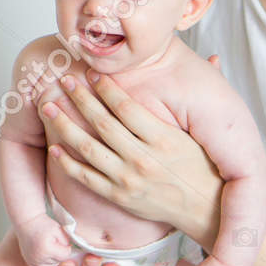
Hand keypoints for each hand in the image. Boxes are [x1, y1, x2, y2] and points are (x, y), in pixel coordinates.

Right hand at [15, 214, 73, 265]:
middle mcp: (38, 258)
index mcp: (47, 249)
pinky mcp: (29, 264)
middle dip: (58, 253)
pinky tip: (44, 253)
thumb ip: (67, 241)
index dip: (66, 247)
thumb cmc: (44, 224)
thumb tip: (70, 252)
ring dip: (53, 259)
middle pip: (58, 262)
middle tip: (52, 242)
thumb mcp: (59, 229)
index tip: (60, 239)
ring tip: (48, 247)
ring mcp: (33, 262)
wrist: (27, 223)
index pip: (65, 255)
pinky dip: (45, 263)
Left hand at [40, 66, 224, 243]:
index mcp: (164, 138)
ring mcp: (129, 179)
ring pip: (89, 148)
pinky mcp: (119, 196)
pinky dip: (68, 163)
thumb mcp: (204, 131)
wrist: (205, 209)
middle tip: (62, 80)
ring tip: (48, 107)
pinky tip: (55, 147)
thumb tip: (216, 56)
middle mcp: (144, 158)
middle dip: (79, 99)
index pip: (127, 107)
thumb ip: (199, 96)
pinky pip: (87, 178)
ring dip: (65, 126)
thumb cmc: (203, 166)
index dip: (106, 87)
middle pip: (103, 123)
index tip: (91, 72)